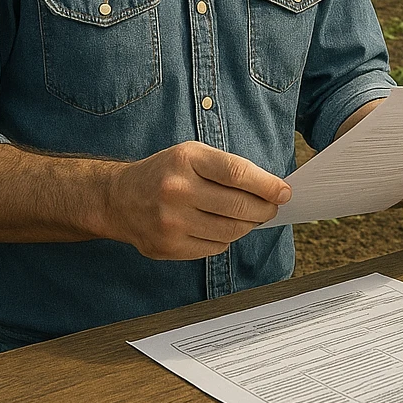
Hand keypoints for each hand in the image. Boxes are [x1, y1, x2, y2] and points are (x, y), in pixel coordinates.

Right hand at [104, 141, 290, 259]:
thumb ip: (228, 168)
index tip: (284, 192)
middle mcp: (176, 190)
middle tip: (272, 208)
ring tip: (250, 217)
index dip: (267, 185)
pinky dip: (227, 238)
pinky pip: (214, 247)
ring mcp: (171, 222)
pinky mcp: (168, 247)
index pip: (237, 173)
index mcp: (186, 160)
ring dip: (249, 226)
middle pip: (238, 206)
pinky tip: (223, 227)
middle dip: (265, 209)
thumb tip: (271, 189)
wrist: (118, 198)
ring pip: (230, 231)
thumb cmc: (165, 172)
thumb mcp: (192, 154)